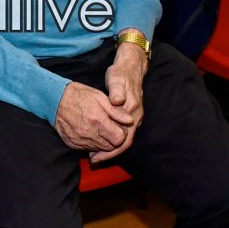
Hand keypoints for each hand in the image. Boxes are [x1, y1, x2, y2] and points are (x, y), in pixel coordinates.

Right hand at [54, 82, 133, 151]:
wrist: (55, 99)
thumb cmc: (79, 95)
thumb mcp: (100, 97)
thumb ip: (116, 111)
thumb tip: (130, 121)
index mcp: (98, 120)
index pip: (119, 139)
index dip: (121, 133)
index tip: (118, 126)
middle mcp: (88, 133)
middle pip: (110, 146)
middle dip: (113, 139)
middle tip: (109, 127)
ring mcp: (79, 140)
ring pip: (100, 149)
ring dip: (103, 141)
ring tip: (99, 128)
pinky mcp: (73, 143)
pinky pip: (88, 149)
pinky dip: (92, 142)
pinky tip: (90, 131)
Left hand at [90, 43, 147, 163]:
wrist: (131, 67)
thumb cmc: (121, 74)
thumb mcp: (117, 79)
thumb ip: (117, 91)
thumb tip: (117, 102)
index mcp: (132, 111)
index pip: (124, 138)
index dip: (111, 149)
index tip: (97, 155)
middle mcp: (135, 117)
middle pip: (123, 142)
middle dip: (109, 153)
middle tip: (93, 159)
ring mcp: (133, 117)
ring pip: (122, 139)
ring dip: (109, 148)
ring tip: (94, 154)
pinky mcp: (128, 116)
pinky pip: (121, 132)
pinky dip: (110, 138)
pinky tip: (100, 140)